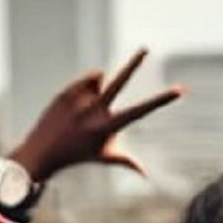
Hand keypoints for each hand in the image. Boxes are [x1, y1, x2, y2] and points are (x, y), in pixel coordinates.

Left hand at [10, 49, 183, 181]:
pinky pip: (88, 80)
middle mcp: (95, 111)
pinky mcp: (66, 91)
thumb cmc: (78, 155)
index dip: (162, 100)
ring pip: (100, 81)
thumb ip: (127, 161)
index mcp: (109, 126)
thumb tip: (146, 174)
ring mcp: (79, 100)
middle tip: (146, 49)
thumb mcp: (104, 157)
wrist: (42, 152)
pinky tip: (77, 104)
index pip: (142, 110)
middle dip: (134, 64)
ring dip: (99, 90)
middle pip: (119, 81)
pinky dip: (88, 87)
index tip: (180, 90)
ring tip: (84, 111)